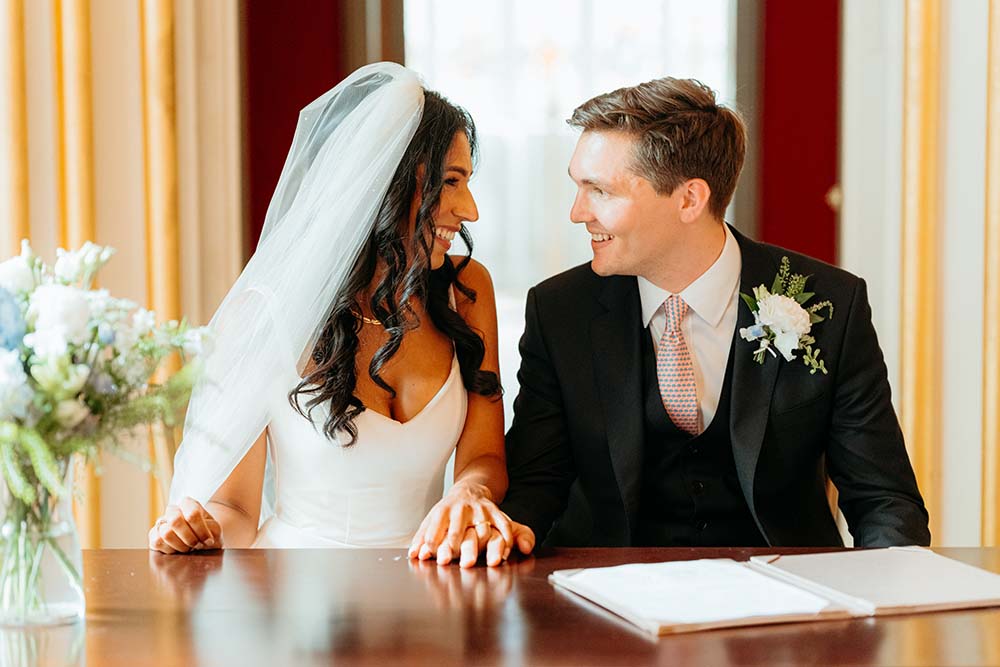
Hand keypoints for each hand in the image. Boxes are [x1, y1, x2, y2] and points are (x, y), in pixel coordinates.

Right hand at [148, 497, 222, 553]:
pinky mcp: (153, 535)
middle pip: (175, 521)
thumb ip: (210, 529)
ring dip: (180, 546)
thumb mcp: (215, 530)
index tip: (208, 540)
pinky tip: (178, 550)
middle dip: (189, 538)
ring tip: (188, 548)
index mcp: (188, 503)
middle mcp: (172, 510)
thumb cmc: (208, 533)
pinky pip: (157, 542)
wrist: (201, 542)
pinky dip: (170, 550)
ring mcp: (161, 522)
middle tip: (196, 545)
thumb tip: (199, 536)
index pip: (192, 514)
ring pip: (166, 533)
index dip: (201, 531)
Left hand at [407, 482, 535, 567]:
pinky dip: (506, 538)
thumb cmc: (448, 511)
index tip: (431, 554)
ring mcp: (479, 510)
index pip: (435, 525)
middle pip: (457, 530)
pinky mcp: (495, 511)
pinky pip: (503, 525)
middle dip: (455, 546)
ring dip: (484, 546)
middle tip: (456, 563)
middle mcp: (461, 509)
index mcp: (443, 510)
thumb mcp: (432, 519)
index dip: (432, 540)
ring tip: (486, 562)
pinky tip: (505, 552)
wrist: (469, 490)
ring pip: (482, 530)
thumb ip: (421, 537)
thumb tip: (413, 555)